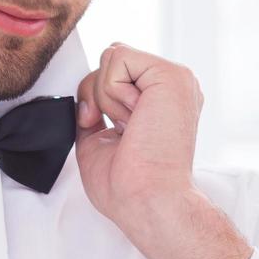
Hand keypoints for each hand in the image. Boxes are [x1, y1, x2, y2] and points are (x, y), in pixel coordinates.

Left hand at [75, 42, 250, 258]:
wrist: (147, 201)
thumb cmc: (128, 185)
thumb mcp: (99, 139)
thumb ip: (95, 110)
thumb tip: (83, 98)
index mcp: (159, 101)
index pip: (115, 72)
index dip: (98, 99)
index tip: (115, 132)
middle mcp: (171, 87)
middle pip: (111, 61)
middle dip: (100, 97)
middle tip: (126, 131)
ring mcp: (175, 78)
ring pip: (112, 57)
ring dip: (107, 98)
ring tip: (133, 128)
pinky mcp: (171, 75)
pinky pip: (117, 57)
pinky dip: (112, 92)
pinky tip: (135, 119)